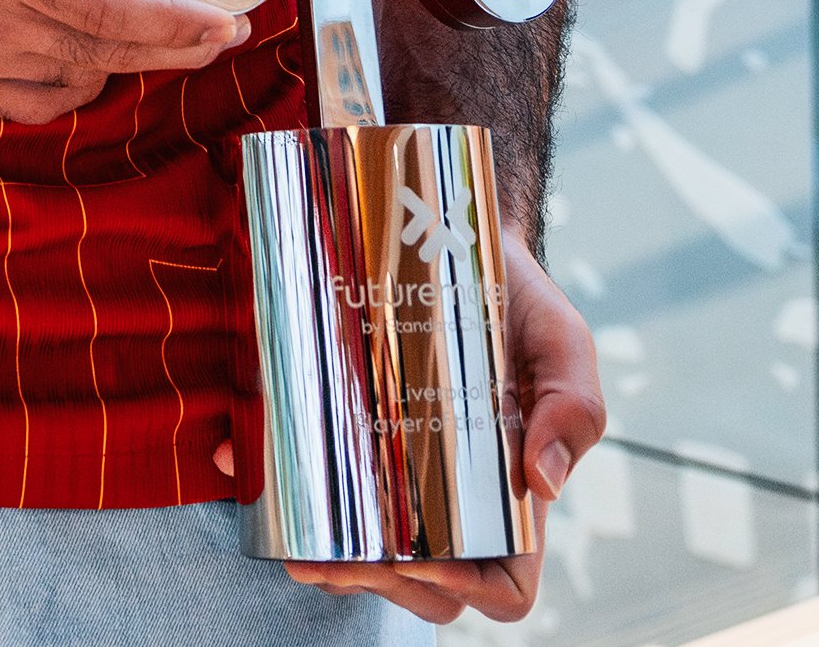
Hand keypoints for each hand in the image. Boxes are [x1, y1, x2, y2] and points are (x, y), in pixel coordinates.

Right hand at [0, 0, 247, 121]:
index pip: (112, 9)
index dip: (177, 24)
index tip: (226, 22)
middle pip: (110, 54)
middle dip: (174, 48)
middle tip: (218, 35)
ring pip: (75, 83)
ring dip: (122, 65)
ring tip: (156, 39)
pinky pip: (27, 107)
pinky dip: (68, 89)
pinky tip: (85, 65)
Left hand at [213, 232, 605, 624]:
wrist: (451, 232)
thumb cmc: (518, 301)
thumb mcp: (563, 342)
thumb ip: (575, 406)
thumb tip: (542, 482)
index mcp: (509, 490)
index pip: (501, 580)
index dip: (462, 586)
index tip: (419, 556)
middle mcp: (452, 491)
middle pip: (425, 580)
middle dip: (381, 583)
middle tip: (335, 558)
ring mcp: (398, 465)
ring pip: (369, 548)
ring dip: (332, 562)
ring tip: (297, 545)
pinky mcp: (349, 426)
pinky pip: (315, 476)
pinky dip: (278, 485)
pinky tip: (243, 466)